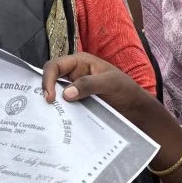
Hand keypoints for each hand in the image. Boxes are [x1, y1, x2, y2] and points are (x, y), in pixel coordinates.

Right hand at [41, 53, 158, 121]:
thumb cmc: (126, 90)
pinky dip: (59, 112)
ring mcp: (74, 89)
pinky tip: (57, 120)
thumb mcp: (110, 83)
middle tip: (47, 107)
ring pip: (55, 93)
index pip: (55, 66)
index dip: (48, 79)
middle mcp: (74, 74)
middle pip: (51, 78)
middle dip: (45, 90)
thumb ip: (88, 84)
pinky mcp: (77, 103)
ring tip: (49, 115)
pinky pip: (63, 106)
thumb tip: (66, 94)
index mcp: (80, 62)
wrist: (136, 110)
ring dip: (52, 103)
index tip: (50, 97)